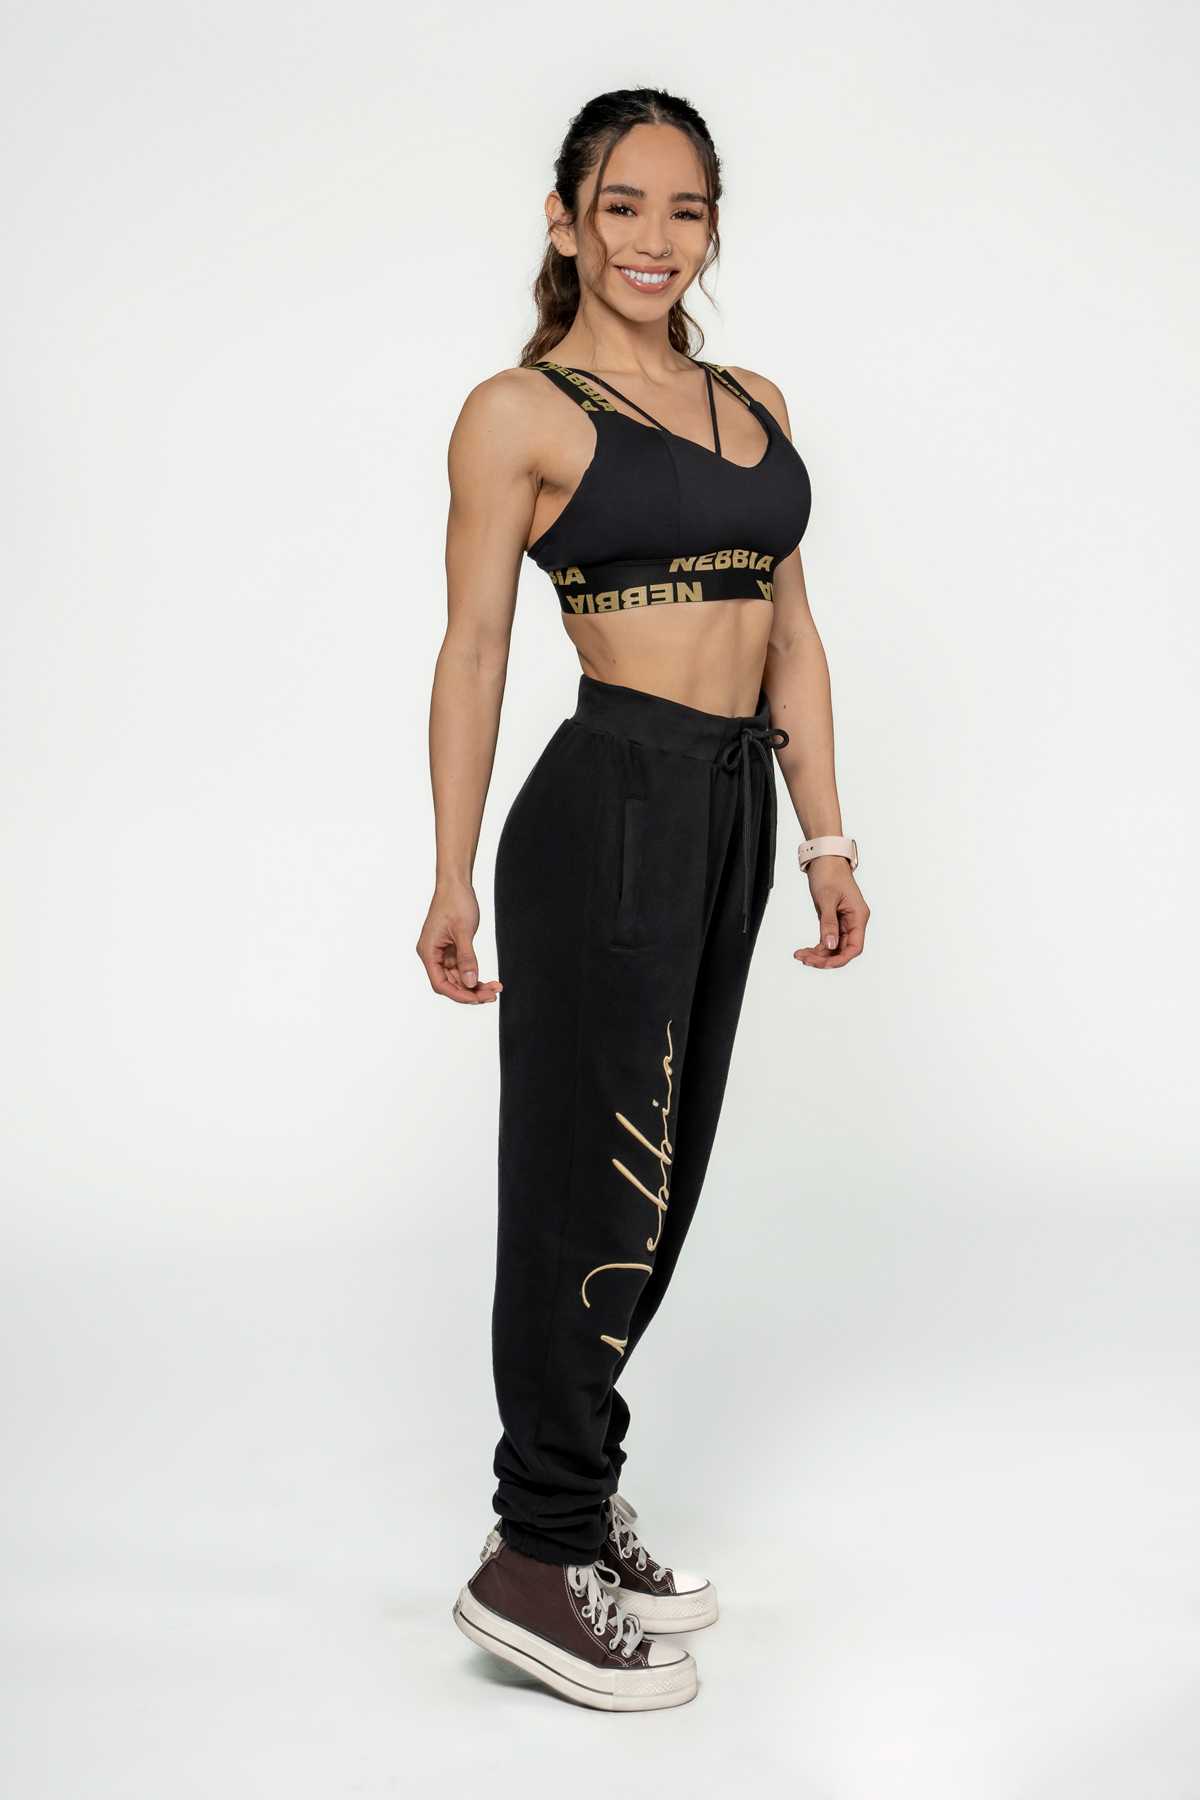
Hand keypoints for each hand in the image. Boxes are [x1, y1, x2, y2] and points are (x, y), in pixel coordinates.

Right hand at [417, 880, 503, 1003]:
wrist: (456, 883)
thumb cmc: (455, 902)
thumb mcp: (463, 931)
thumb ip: (467, 958)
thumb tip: (470, 982)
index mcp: (428, 951)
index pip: (440, 983)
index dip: (459, 994)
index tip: (478, 998)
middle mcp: (432, 955)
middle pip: (450, 983)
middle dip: (470, 991)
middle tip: (493, 994)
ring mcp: (441, 953)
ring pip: (457, 978)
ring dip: (474, 985)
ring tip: (494, 989)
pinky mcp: (451, 949)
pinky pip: (461, 968)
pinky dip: (473, 974)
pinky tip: (487, 980)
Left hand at [794, 858, 868, 968]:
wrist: (825, 858)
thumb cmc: (829, 873)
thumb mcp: (827, 899)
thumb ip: (828, 923)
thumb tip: (829, 945)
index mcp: (858, 916)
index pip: (855, 947)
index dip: (840, 959)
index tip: (823, 964)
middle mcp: (854, 921)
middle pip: (843, 949)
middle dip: (825, 958)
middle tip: (806, 959)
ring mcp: (844, 921)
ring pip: (834, 946)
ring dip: (819, 954)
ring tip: (801, 956)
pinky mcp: (834, 920)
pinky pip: (828, 939)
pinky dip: (817, 946)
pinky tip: (805, 950)